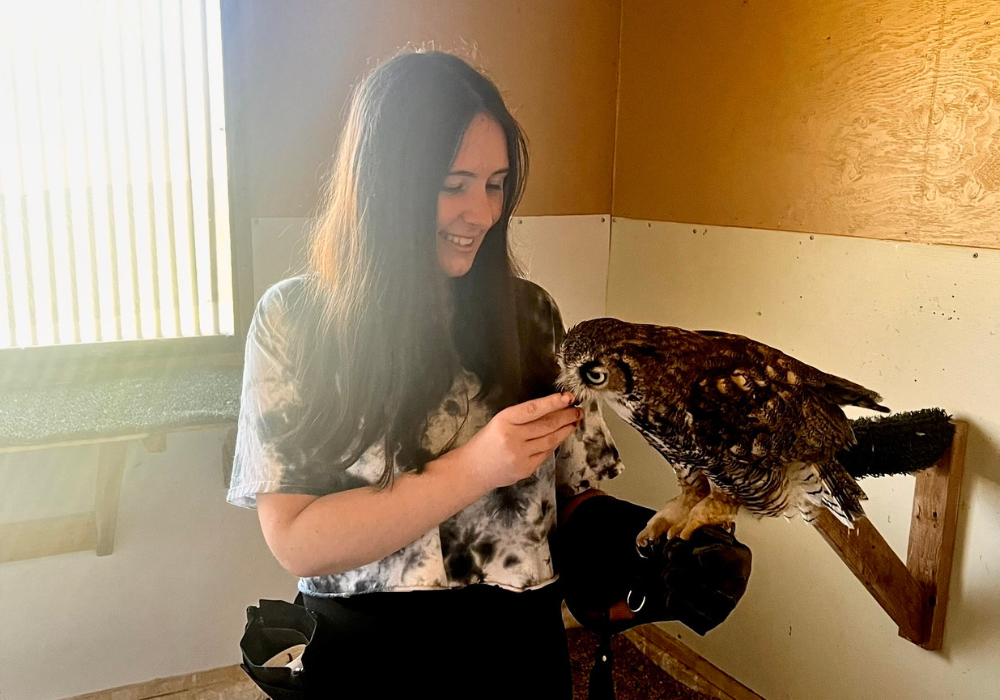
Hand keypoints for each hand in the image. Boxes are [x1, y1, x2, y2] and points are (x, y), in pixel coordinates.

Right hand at [458, 392, 581, 491]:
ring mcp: (520, 455)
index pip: (533, 409)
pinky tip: (561, 436)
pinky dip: (555, 443)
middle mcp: (513, 438)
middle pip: (546, 425)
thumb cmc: (486, 442)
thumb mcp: (499, 422)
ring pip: (550, 440)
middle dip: (566, 416)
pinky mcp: (526, 469)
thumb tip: (551, 410)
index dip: (553, 402)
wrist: (472, 469)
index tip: (568, 397)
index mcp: (504, 421)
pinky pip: (546, 453)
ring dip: (565, 430)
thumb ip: (522, 418)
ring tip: (574, 422)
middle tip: (577, 410)